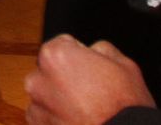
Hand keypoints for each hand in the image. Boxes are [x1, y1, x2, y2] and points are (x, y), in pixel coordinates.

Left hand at [25, 35, 152, 123]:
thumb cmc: (124, 107)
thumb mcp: (123, 63)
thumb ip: (100, 48)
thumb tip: (94, 51)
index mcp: (55, 56)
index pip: (63, 44)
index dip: (81, 55)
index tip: (91, 68)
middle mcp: (38, 80)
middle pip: (51, 70)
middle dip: (67, 77)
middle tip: (92, 91)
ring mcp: (36, 107)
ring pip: (47, 95)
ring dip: (61, 99)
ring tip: (87, 110)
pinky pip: (47, 117)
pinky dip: (59, 118)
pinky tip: (80, 121)